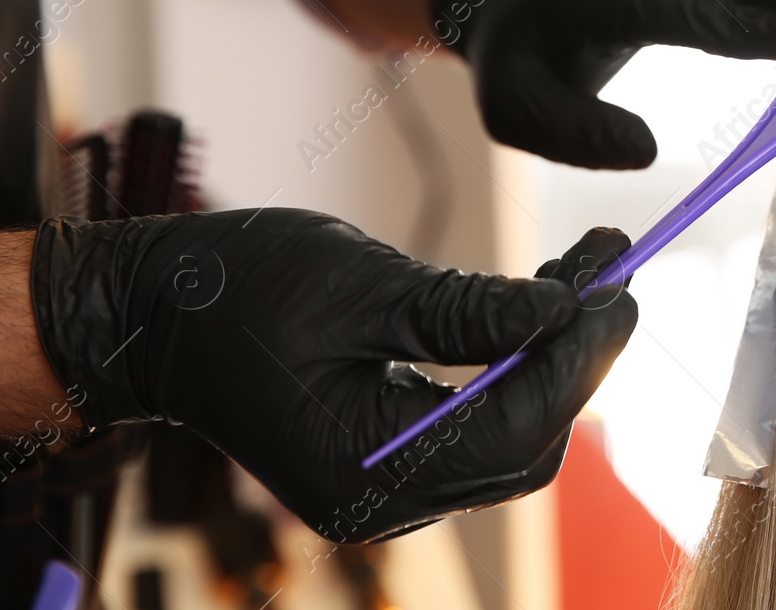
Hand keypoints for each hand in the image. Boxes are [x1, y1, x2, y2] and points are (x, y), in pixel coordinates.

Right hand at [29, 209, 636, 541]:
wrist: (153, 313)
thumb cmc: (239, 289)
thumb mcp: (363, 283)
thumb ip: (470, 308)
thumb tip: (567, 313)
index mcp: (366, 466)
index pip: (517, 428)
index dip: (580, 359)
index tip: (622, 289)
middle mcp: (381, 500)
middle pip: (526, 447)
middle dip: (577, 360)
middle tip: (612, 276)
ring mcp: (382, 489)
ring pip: (508, 440)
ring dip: (553, 361)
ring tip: (584, 277)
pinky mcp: (383, 462)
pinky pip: (474, 430)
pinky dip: (513, 372)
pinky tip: (533, 309)